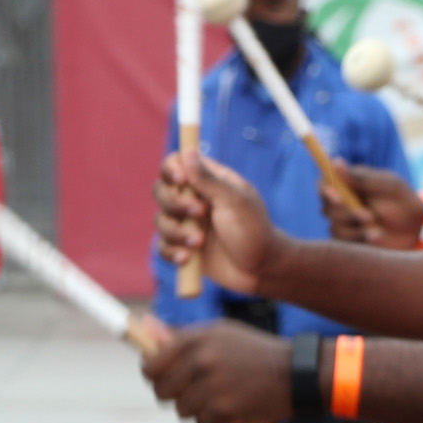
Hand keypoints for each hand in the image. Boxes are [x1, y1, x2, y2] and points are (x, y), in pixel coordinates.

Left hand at [138, 321, 289, 422]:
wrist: (296, 373)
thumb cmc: (255, 353)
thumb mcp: (221, 334)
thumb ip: (182, 336)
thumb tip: (144, 326)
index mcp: (197, 339)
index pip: (151, 364)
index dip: (154, 375)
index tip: (165, 379)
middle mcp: (202, 360)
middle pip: (162, 391)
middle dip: (175, 396)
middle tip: (193, 393)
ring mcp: (213, 386)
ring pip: (182, 410)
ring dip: (197, 410)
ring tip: (218, 400)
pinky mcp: (226, 409)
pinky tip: (231, 411)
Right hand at [154, 149, 279, 294]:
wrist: (261, 270)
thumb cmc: (255, 230)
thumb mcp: (235, 201)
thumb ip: (209, 179)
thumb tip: (188, 151)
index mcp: (207, 181)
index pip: (176, 164)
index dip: (172, 169)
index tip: (182, 181)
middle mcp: (193, 200)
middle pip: (161, 190)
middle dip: (174, 203)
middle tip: (201, 213)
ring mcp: (186, 225)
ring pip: (160, 221)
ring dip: (176, 232)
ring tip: (199, 243)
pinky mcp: (183, 248)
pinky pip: (163, 247)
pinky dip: (172, 252)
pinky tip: (188, 258)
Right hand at [325, 163, 421, 247]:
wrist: (418, 227)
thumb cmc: (402, 200)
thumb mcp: (387, 185)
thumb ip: (361, 178)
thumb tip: (335, 162)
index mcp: (348, 184)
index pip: (324, 184)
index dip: (325, 190)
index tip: (337, 196)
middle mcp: (342, 203)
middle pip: (326, 208)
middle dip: (346, 213)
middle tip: (369, 215)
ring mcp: (345, 223)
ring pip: (335, 227)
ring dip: (355, 227)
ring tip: (377, 226)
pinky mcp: (350, 241)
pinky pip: (344, 243)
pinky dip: (360, 239)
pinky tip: (377, 235)